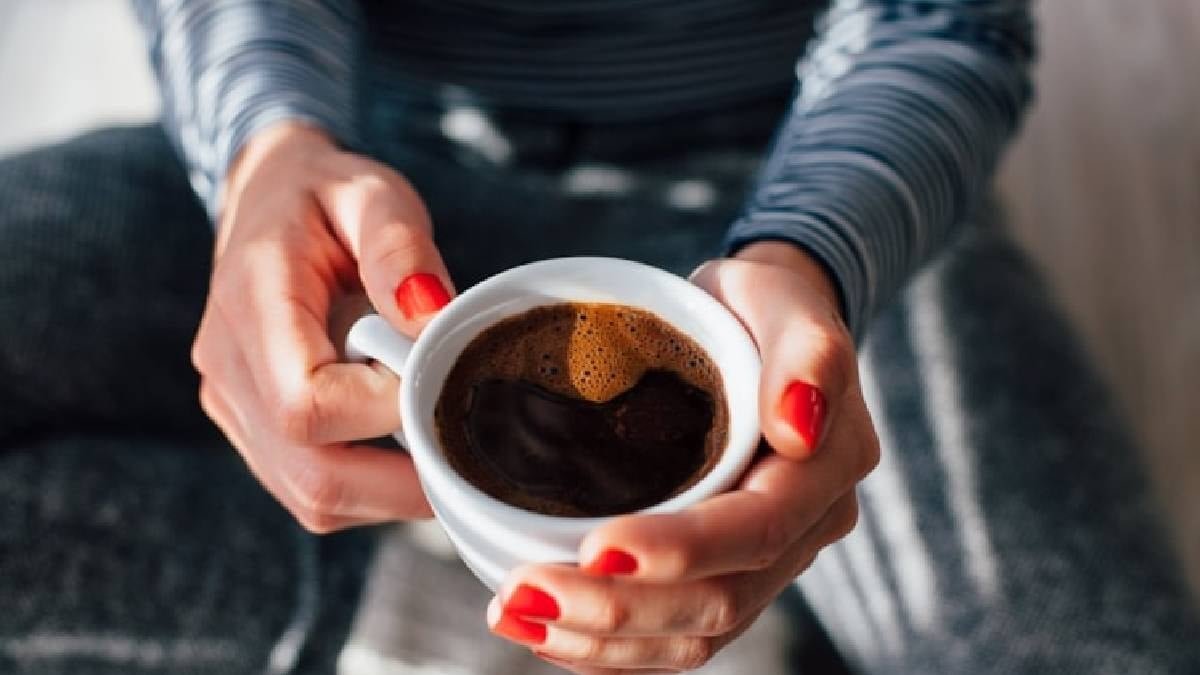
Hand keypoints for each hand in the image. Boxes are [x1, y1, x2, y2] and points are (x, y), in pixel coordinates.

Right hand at [192, 122, 455, 531]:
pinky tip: (406, 444)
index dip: (383, 410)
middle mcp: (226, 367)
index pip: (306, 405)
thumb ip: (398, 245)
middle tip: (466, 444)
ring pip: (312, 497)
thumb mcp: (371, 193)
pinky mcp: (250, 428)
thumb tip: (429, 318)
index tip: (433, 372)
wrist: (268, 200)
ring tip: (438, 438)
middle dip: (402, 479)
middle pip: (312, 475)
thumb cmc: (326, 196)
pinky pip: (310, 490)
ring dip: (390, 491)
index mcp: (251, 304)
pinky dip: (369, 488)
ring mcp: (232, 405)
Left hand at [487, 242, 879, 672]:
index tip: (595, 547)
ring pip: (693, 635)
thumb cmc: (761, 308)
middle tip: (523, 592)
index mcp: (825, 468)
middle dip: (618, 609)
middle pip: (718, 601)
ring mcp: (766, 563)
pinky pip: (675, 636)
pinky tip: (547, 633)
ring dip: (601, 640)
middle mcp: (804, 530)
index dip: (679, 551)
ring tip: (515, 615)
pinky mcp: (725, 575)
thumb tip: (797, 424)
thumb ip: (807, 352)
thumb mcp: (784, 300)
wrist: (756, 329)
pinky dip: (609, 649)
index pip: (757, 531)